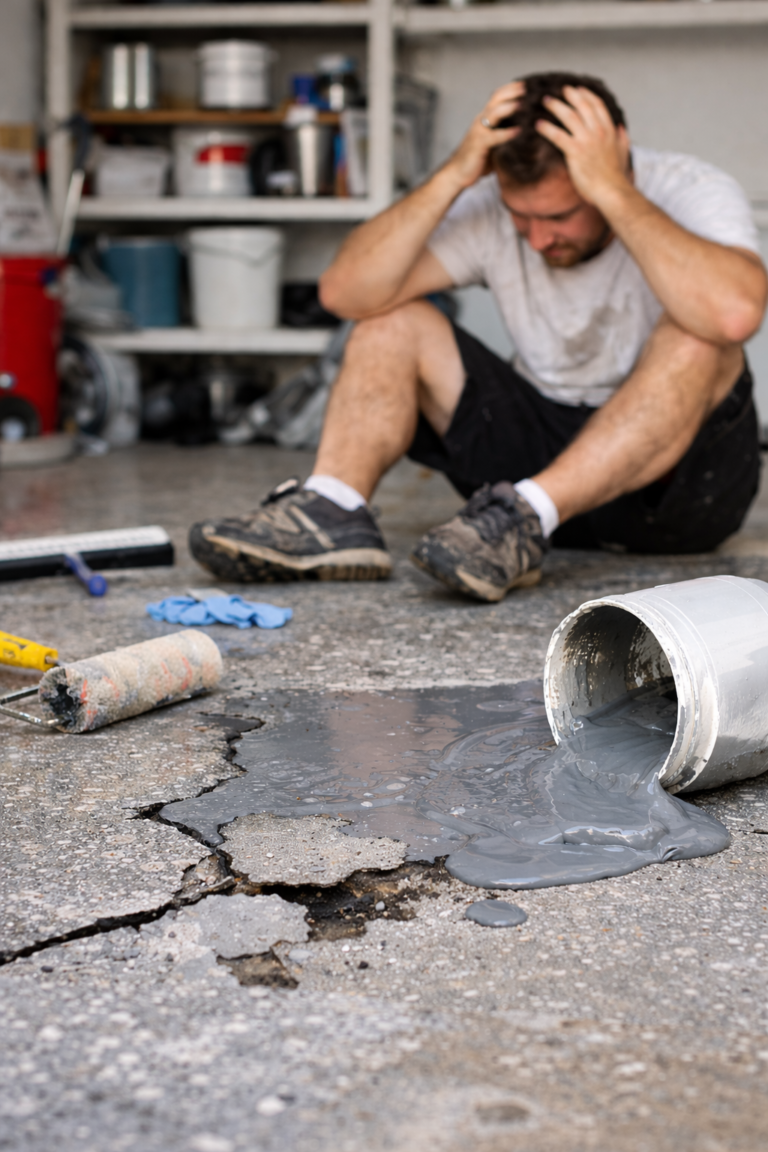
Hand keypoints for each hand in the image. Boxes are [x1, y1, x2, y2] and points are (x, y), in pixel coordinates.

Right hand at [445, 82, 521, 189]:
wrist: (457, 173)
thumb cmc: (477, 159)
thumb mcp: (493, 143)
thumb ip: (505, 135)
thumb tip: (527, 134)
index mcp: (485, 118)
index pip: (497, 97)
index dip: (509, 88)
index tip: (525, 84)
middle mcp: (481, 121)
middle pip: (496, 99)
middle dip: (511, 91)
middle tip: (526, 88)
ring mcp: (479, 131)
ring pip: (493, 113)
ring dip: (509, 107)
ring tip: (522, 104)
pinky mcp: (479, 144)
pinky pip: (494, 136)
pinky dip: (507, 133)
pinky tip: (518, 131)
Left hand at [536, 86, 631, 207]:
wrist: (612, 191)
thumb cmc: (616, 177)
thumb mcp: (624, 153)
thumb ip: (622, 138)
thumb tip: (621, 127)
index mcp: (610, 130)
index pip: (597, 106)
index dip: (586, 95)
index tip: (578, 89)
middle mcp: (598, 131)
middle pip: (582, 106)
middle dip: (570, 95)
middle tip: (560, 90)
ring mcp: (586, 140)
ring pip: (569, 116)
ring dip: (556, 106)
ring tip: (546, 101)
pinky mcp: (575, 152)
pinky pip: (557, 136)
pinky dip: (547, 128)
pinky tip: (538, 125)